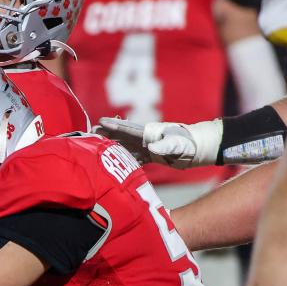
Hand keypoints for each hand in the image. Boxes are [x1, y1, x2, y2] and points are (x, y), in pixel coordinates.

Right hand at [97, 118, 222, 168]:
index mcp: (148, 132)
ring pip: (124, 146)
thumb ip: (165, 145)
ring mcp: (146, 146)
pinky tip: (113, 163)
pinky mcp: (150, 155)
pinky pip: (132, 157)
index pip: (127, 128)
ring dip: (111, 146)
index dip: (113, 126)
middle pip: (121, 135)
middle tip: (89, 133)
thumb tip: (151, 147)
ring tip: (95, 147)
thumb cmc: (189, 143)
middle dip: (106, 134)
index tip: (100, 122)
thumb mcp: (177, 144)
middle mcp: (144, 138)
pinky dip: (122, 159)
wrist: (197, 150)